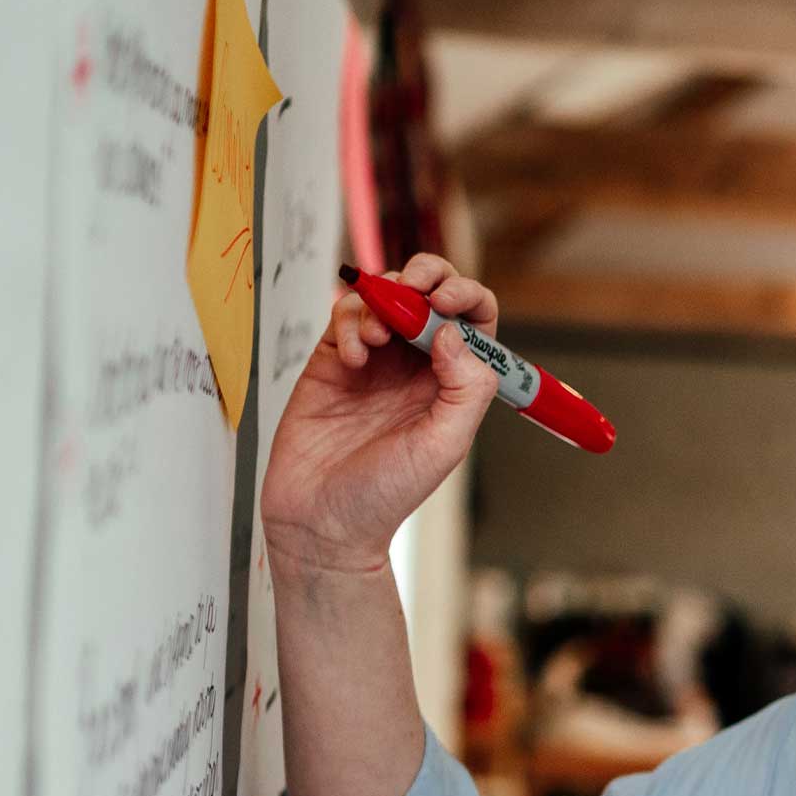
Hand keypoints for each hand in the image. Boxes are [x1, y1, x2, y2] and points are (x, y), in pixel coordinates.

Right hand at [260, 253, 501, 576]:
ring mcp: (377, 360)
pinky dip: (347, 322)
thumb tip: (454, 332)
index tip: (445, 302)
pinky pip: (345, 315)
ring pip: (386, 295)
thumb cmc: (385, 493)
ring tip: (371, 341)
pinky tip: (349, 359)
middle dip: (424, 277)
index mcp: (454, 384)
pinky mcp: (334, 360)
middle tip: (411, 289)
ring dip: (382, 301)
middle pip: (431, 294)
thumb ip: (464, 387)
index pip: (474, 320)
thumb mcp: (444, 444)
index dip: (466, 295)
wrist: (321, 518)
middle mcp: (418, 367)